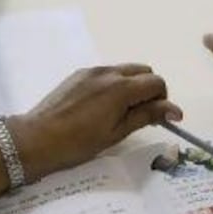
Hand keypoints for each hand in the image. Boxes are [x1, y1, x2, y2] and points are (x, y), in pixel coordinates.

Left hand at [8, 64, 182, 180]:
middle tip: (141, 115)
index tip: (160, 118)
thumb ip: (147, 116)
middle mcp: (109, 72)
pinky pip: (106, 74)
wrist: (37, 138)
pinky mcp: (78, 75)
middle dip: (150, 90)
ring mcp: (92, 71)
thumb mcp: (117, 133)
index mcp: (121, 88)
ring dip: (132, 86)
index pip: (156, 83)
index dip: (163, 100)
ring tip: (121, 112)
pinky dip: (114, 85)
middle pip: (144, 71)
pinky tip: (102, 107)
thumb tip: (175, 110)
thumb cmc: (79, 142)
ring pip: (125, 70)